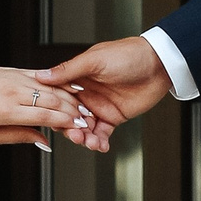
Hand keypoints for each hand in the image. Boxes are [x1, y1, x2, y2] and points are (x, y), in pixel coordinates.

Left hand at [0, 62, 98, 151]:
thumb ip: (20, 137)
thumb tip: (45, 142)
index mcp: (6, 111)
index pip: (45, 116)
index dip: (66, 122)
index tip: (79, 128)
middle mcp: (14, 92)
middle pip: (53, 100)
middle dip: (74, 111)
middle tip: (88, 120)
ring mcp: (17, 79)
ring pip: (52, 88)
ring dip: (71, 98)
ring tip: (85, 107)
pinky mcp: (18, 70)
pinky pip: (45, 77)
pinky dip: (61, 84)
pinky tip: (73, 89)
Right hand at [34, 38, 172, 150]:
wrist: (158, 64)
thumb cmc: (128, 54)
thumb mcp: (95, 60)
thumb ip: (68, 71)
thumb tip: (42, 76)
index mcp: (76, 78)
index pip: (57, 98)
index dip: (54, 110)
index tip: (53, 119)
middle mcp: (85, 94)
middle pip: (68, 117)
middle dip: (69, 128)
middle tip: (75, 135)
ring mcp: (98, 107)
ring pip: (84, 128)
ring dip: (84, 137)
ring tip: (90, 142)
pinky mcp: (113, 117)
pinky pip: (102, 133)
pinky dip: (99, 142)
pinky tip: (100, 146)